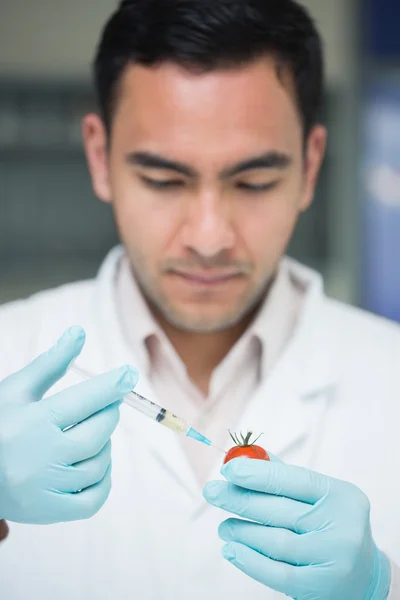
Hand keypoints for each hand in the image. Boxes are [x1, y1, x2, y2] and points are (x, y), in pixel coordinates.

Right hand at [0, 326, 137, 524]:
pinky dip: (103, 481)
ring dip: (105, 444)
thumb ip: (51, 363)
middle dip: (108, 413)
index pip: (84, 401)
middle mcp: (41, 457)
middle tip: (107, 404)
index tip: (129, 374)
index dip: (111, 386)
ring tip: (94, 431)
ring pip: (98, 465)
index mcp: (33, 422)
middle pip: (97, 433)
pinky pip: (92, 501)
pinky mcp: (47, 513)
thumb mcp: (17, 390)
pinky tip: (97, 463)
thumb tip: (79, 332)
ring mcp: (45, 488)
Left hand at [204, 457, 390, 598]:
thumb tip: (247, 454)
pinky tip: (232, 550)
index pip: (294, 479)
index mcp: (341, 495)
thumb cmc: (332, 526)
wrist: (365, 578)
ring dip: (241, 532)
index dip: (258, 473)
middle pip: (279, 509)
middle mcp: (342, 524)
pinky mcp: (321, 586)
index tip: (228, 469)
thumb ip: (285, 476)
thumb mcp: (320, 498)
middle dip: (239, 499)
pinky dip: (249, 560)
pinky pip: (276, 572)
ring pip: (274, 541)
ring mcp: (333, 557)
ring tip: (224, 527)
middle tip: (211, 491)